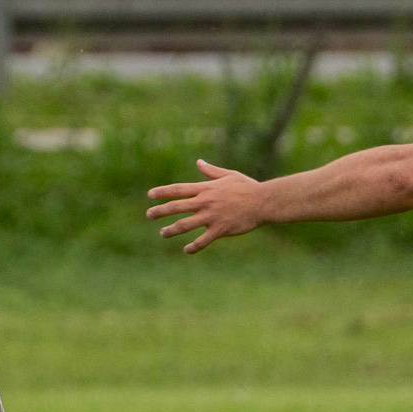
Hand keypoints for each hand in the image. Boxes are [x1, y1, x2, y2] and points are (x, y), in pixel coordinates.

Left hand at [145, 159, 268, 253]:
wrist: (263, 201)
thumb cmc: (247, 187)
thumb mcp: (228, 175)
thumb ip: (211, 171)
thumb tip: (199, 162)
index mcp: (206, 188)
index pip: (179, 189)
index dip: (163, 192)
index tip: (150, 195)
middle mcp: (205, 202)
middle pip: (177, 206)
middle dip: (160, 211)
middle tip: (148, 215)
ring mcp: (212, 216)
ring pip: (185, 225)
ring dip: (171, 230)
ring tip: (162, 233)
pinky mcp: (220, 229)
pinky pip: (203, 240)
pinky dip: (193, 246)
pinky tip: (186, 250)